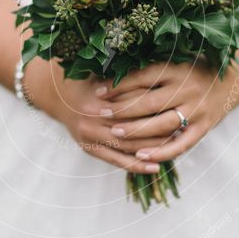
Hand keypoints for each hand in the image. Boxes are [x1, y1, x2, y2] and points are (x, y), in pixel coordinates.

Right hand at [24, 58, 166, 173]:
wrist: (55, 94)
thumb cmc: (84, 78)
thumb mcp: (100, 71)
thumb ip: (124, 77)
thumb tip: (158, 70)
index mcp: (96, 103)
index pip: (132, 110)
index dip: (155, 110)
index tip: (178, 109)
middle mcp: (91, 123)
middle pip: (131, 131)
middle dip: (157, 133)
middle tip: (183, 132)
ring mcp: (89, 139)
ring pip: (126, 149)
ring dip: (150, 152)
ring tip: (174, 150)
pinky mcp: (89, 149)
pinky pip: (116, 161)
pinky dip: (136, 165)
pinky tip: (156, 167)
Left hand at [96, 61, 238, 162]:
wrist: (234, 79)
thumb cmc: (195, 68)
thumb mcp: (175, 61)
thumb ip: (150, 68)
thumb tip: (112, 72)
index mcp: (177, 69)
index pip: (143, 77)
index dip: (118, 85)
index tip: (98, 91)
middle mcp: (188, 89)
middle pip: (149, 102)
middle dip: (122, 110)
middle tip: (101, 114)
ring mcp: (197, 110)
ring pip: (162, 125)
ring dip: (136, 131)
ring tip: (114, 134)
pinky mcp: (204, 128)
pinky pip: (180, 144)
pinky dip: (160, 152)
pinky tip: (141, 156)